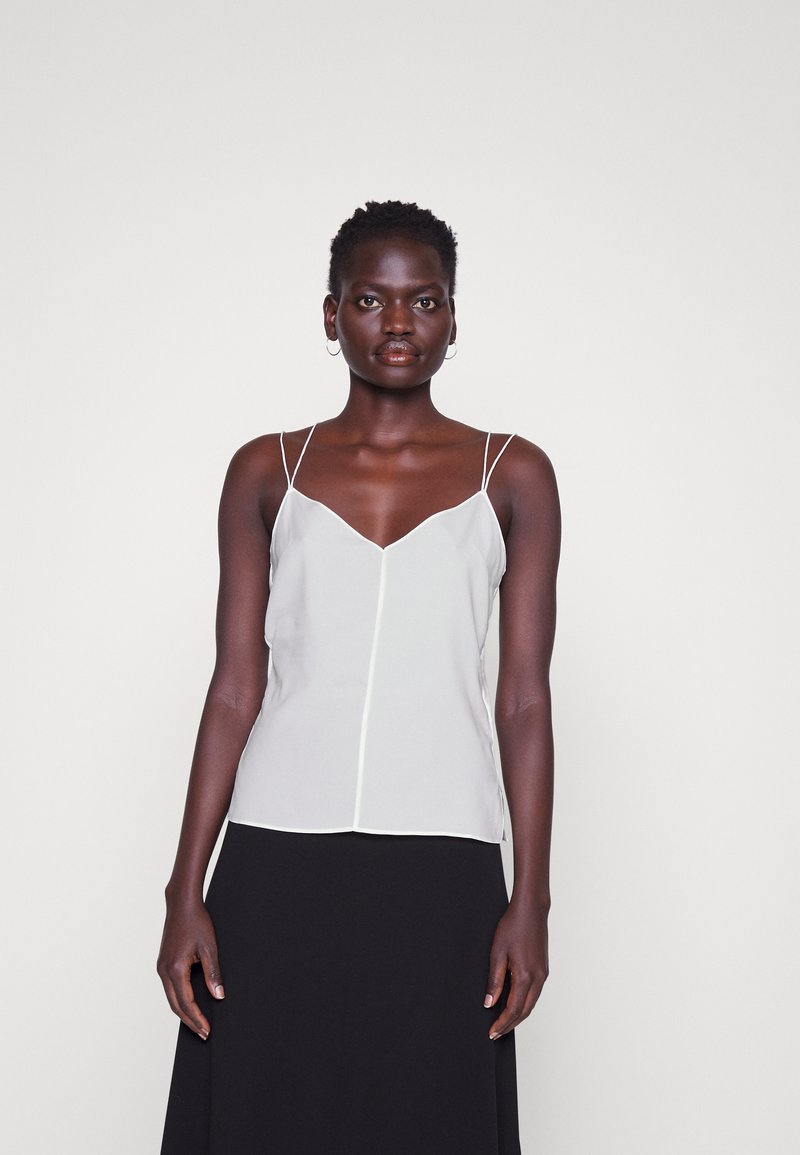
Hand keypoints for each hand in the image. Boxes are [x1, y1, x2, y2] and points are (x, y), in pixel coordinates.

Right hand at [157, 896, 224, 1038]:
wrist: (181, 904)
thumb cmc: (196, 922)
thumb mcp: (209, 948)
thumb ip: (213, 974)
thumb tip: (218, 996)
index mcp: (175, 969)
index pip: (186, 1003)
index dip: (197, 1019)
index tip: (207, 1031)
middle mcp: (164, 971)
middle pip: (176, 1005)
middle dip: (190, 1021)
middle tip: (203, 1033)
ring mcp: (161, 967)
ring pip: (171, 998)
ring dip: (183, 1012)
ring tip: (197, 1023)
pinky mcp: (163, 963)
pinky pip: (169, 988)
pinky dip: (178, 1000)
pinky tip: (188, 1003)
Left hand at [483, 899, 548, 1039]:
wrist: (532, 909)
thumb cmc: (513, 927)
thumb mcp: (497, 953)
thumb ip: (494, 981)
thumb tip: (489, 1003)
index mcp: (525, 976)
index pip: (513, 1010)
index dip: (502, 1023)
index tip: (491, 1032)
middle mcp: (538, 978)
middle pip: (525, 1011)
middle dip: (510, 1025)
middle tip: (496, 1033)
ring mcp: (543, 974)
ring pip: (531, 1004)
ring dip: (518, 1016)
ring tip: (504, 1023)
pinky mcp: (543, 969)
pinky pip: (535, 994)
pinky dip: (524, 1004)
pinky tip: (515, 1004)